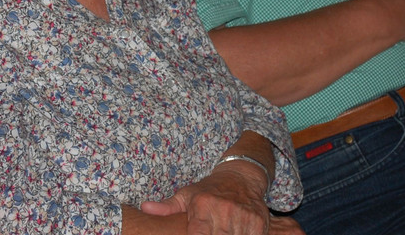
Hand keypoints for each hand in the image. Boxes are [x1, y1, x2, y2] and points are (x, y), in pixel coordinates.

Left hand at [140, 163, 296, 233]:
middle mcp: (224, 210)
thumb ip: (168, 206)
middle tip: (210, 231)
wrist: (242, 176)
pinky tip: (236, 232)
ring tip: (222, 231)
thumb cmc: (210, 189)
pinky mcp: (259, 222)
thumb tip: (145, 208)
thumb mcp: (187, 194)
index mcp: (203, 205)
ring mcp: (243, 216)